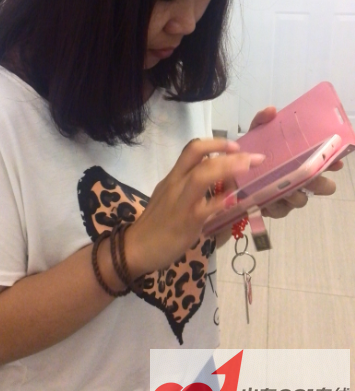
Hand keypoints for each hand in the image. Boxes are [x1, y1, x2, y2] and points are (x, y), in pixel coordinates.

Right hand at [125, 138, 264, 276]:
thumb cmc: (156, 223)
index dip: (215, 143)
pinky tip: (238, 199)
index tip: (235, 145)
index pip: (192, 149)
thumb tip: (220, 182)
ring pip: (202, 175)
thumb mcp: (170, 197)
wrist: (137, 248)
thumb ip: (190, 187)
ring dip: (228, 167)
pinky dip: (224, 201)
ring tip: (249, 165)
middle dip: (227, 151)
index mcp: (174, 177)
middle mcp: (177, 184)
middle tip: (254, 156)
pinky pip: (207, 207)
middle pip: (199, 156)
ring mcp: (182, 201)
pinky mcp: (187, 221)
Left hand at [249, 106, 340, 218]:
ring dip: (296, 194)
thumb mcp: (255, 134)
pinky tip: (268, 199)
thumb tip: (271, 110)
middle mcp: (299, 180)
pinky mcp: (274, 208)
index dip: (333, 162)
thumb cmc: (250, 152)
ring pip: (301, 200)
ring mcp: (289, 196)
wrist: (229, 171)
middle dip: (319, 183)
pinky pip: (280, 211)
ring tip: (287, 188)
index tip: (335, 162)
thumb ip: (262, 121)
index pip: (325, 163)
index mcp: (301, 161)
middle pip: (323, 187)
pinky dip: (275, 205)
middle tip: (310, 177)